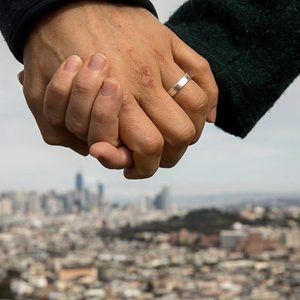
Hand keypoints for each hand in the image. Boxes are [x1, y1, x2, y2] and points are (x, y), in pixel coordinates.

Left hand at [22, 2, 217, 178]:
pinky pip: (202, 72)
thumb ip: (59, 131)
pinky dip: (210, 98)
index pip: (148, 148)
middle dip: (170, 154)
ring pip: (195, 109)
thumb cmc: (53, 48)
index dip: (145, 167)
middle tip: (157, 155)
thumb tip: (96, 151)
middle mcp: (143, 82)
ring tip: (176, 136)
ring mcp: (160, 61)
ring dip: (192, 130)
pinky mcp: (169, 42)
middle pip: (179, 134)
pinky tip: (205, 115)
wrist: (65, 1)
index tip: (134, 167)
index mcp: (114, 99)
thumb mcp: (40, 95)